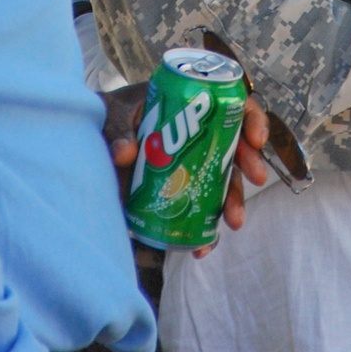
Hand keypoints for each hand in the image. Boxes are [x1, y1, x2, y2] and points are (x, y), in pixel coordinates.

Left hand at [102, 85, 268, 248]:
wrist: (92, 139)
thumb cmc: (110, 116)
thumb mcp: (113, 114)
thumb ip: (118, 131)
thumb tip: (126, 154)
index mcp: (191, 105)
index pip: (231, 104)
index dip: (251, 118)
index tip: (255, 138)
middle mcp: (199, 135)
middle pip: (235, 145)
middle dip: (250, 163)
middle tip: (258, 178)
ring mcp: (192, 165)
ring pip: (223, 182)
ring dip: (232, 202)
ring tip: (233, 222)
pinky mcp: (181, 192)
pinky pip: (201, 211)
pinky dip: (205, 231)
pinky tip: (202, 246)